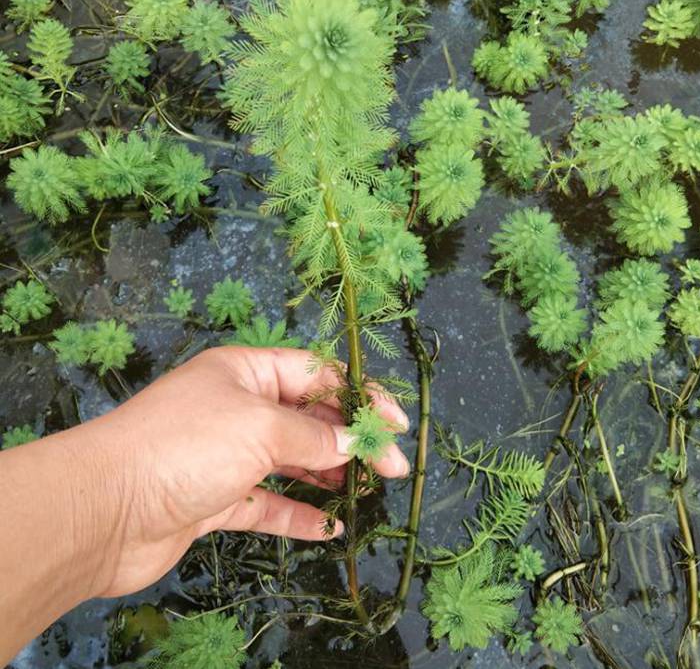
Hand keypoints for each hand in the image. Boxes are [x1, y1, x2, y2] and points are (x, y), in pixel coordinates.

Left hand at [88, 346, 409, 597]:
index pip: (316, 374)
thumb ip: (315, 434)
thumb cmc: (186, 445)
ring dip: (329, 475)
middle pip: (308, 418)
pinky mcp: (216, 499)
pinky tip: (329, 526)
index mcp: (246, 372)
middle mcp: (238, 408)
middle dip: (351, 439)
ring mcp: (227, 455)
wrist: (104, 510)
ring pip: (291, 461)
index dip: (360, 395)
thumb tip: (358, 440)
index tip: (395, 424)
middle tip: (391, 468)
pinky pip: (268, 503)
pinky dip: (298, 514)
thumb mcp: (261, 426)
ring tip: (365, 491)